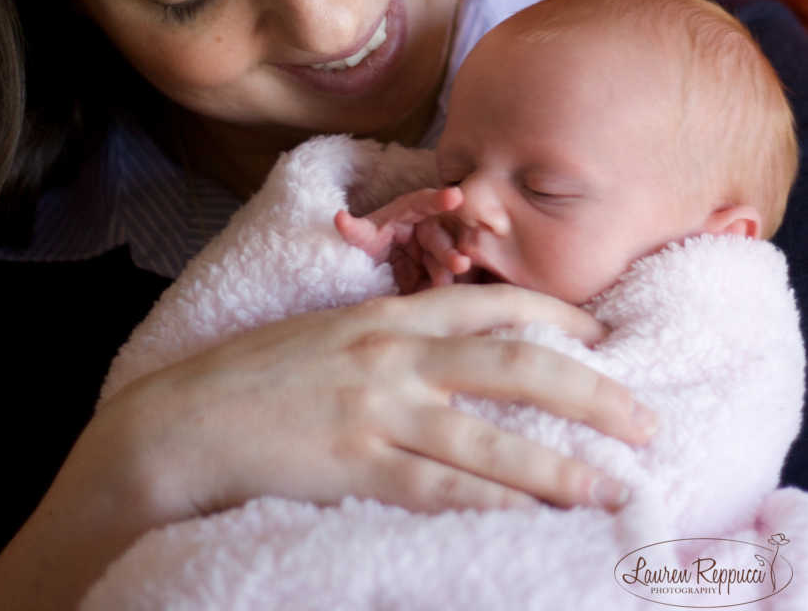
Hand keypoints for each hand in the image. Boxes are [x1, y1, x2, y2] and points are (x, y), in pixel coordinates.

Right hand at [0, 285, 656, 609]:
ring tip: (613, 487)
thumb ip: (388, 338)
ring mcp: (375, 411)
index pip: (487, 305)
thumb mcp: (328, 335)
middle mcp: (391, 355)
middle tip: (643, 418)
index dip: (552, 317)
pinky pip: (438, 489)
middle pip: (511, 366)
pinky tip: (532, 521)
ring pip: (488, 437)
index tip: (601, 335)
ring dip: (558, 465)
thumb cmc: (255, 377)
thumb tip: (444, 351)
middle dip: (587, 390)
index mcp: (386, 317)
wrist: (182, 420)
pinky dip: (490, 505)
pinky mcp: (355, 465)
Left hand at [335, 185, 463, 288]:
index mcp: (408, 212)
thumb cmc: (368, 243)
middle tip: (460, 264)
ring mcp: (433, 253)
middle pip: (439, 240)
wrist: (374, 273)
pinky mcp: (435, 276)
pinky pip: (444, 282)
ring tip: (455, 288)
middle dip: (448, 253)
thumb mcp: (360, 236)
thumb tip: (340, 217)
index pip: (424, 202)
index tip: (456, 196)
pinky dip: (446, 290)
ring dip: (451, 275)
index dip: (439, 200)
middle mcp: (426, 229)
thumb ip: (353, 229)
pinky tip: (448, 299)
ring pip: (446, 263)